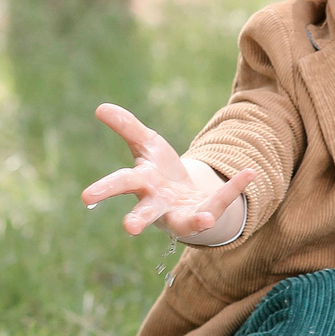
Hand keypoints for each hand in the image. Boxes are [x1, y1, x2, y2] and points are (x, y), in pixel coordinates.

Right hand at [81, 103, 253, 240]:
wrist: (186, 198)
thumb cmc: (160, 172)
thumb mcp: (147, 145)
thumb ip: (126, 127)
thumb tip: (100, 107)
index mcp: (142, 183)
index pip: (121, 183)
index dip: (104, 189)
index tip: (86, 197)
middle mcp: (158, 204)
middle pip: (146, 211)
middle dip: (138, 219)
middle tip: (129, 228)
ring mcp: (181, 213)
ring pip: (185, 222)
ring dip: (195, 221)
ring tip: (206, 219)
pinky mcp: (204, 214)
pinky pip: (221, 202)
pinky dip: (234, 188)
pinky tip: (248, 173)